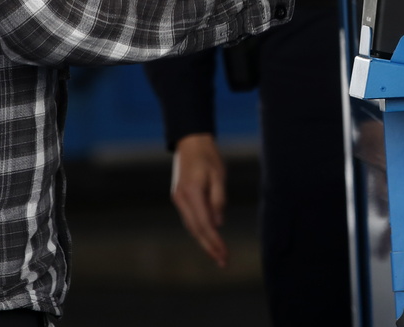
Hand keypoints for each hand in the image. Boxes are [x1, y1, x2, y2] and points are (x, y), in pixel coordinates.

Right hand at [170, 133, 227, 265]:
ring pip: (191, 226)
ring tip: (218, 254)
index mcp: (192, 192)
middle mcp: (181, 198)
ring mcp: (178, 198)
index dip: (215, 242)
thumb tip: (218, 224)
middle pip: (196, 230)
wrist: (190, 141)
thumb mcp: (219, 174)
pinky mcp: (179, 197)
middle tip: (223, 262)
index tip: (225, 255)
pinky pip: (190, 219)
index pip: (205, 224)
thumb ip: (218, 199)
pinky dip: (199, 230)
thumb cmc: (208, 156)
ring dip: (204, 241)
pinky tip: (209, 238)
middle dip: (210, 247)